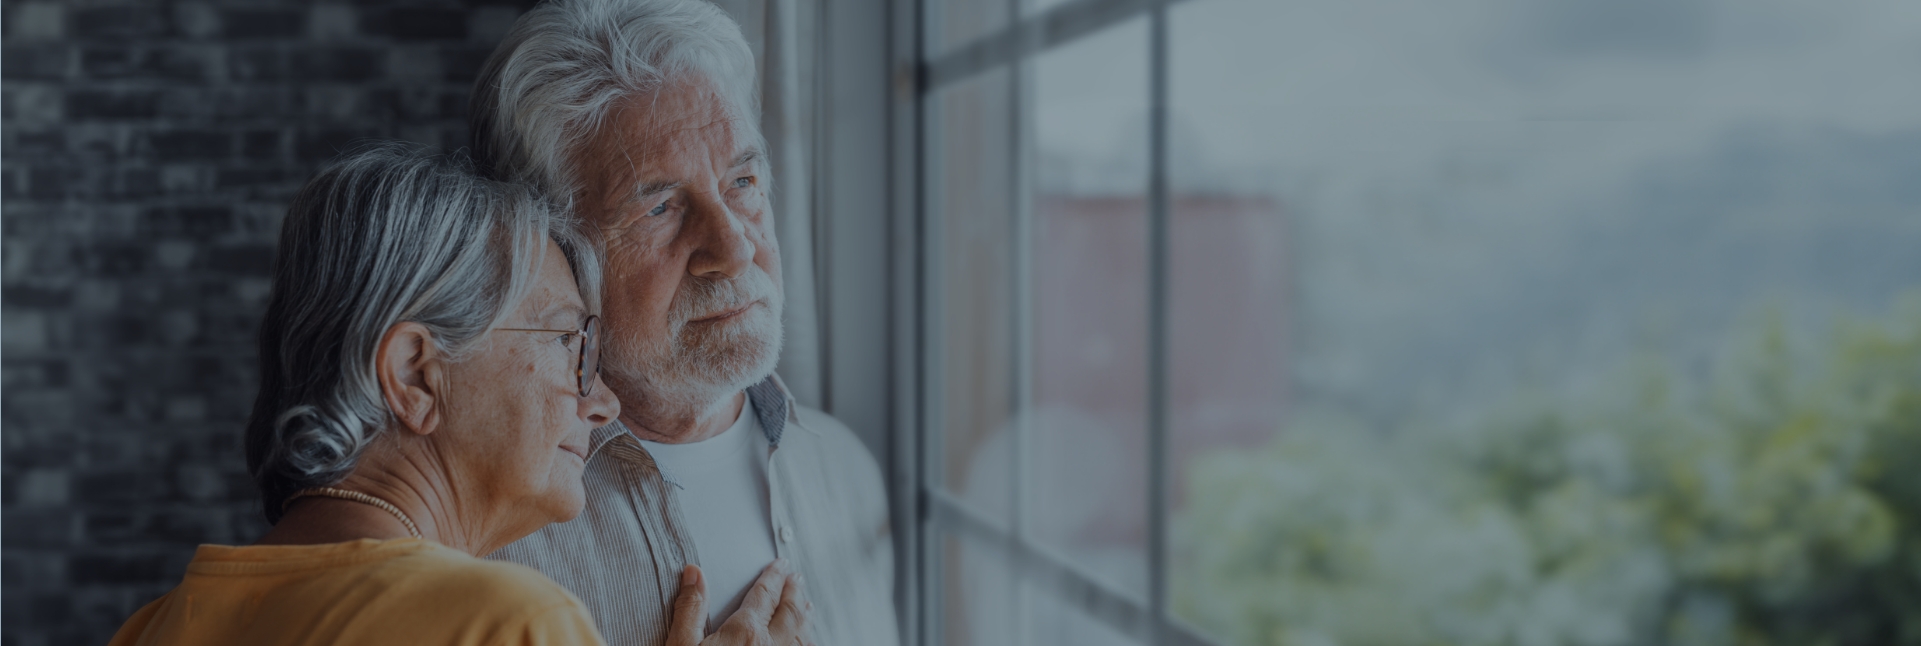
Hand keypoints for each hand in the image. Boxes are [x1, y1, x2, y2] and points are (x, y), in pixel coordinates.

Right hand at [667, 560, 814, 645]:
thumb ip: (690, 610)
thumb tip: (694, 572)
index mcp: (746, 634)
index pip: (765, 595)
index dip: (773, 577)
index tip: (780, 564)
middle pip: (791, 612)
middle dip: (795, 592)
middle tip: (797, 578)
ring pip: (803, 636)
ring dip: (805, 617)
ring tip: (808, 605)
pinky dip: (807, 644)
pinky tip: (806, 643)